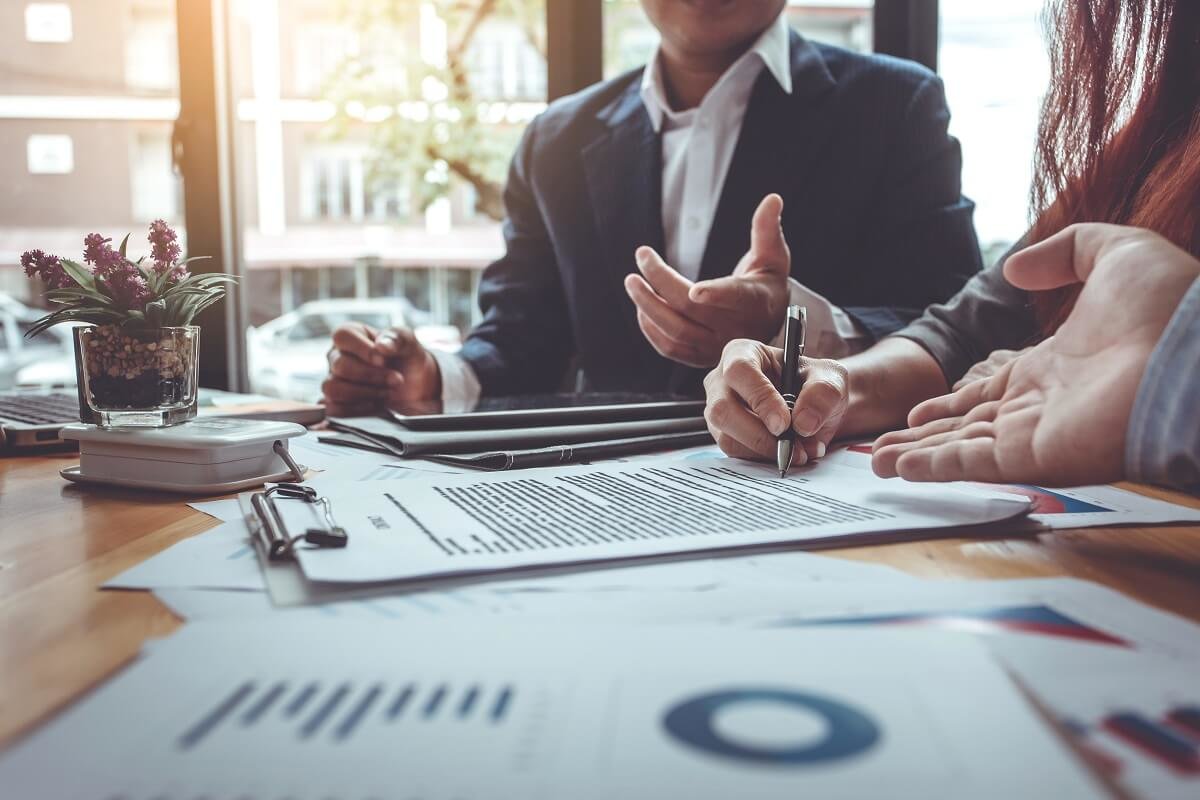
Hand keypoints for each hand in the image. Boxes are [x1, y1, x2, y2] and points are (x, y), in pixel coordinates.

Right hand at [322, 323, 442, 416]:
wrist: (416, 387)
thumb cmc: (407, 359)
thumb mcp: (409, 343)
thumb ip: (397, 338)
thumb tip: (381, 346)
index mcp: (352, 335)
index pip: (343, 336)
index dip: (362, 349)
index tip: (383, 360)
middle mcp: (337, 356)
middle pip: (340, 365)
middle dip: (371, 375)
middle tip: (396, 380)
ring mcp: (334, 380)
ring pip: (333, 388)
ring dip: (364, 393)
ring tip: (386, 393)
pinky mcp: (336, 403)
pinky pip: (334, 409)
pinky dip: (357, 409)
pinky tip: (376, 405)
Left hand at [624, 193, 789, 367]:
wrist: (766, 324)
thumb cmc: (767, 284)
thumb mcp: (773, 256)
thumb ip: (767, 229)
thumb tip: (772, 199)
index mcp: (754, 301)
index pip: (735, 297)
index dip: (716, 294)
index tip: (696, 290)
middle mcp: (735, 329)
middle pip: (691, 309)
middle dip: (661, 282)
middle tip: (642, 257)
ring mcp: (715, 346)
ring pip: (675, 331)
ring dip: (648, 306)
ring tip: (632, 282)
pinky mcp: (699, 357)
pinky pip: (669, 348)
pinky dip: (650, 328)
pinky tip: (641, 306)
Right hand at [703, 338, 848, 466]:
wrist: (814, 408)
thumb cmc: (815, 384)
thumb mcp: (831, 378)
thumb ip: (823, 393)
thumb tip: (803, 423)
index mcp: (743, 353)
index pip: (739, 371)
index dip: (760, 398)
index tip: (784, 423)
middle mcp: (722, 381)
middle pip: (722, 409)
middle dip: (758, 434)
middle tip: (790, 446)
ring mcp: (719, 410)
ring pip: (727, 437)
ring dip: (765, 450)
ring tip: (798, 451)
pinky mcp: (724, 435)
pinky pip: (736, 453)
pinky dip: (764, 458)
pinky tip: (787, 452)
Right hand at [872, 224, 1199, 485]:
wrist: (1195, 354)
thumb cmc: (1170, 307)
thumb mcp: (1117, 253)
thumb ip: (1064, 252)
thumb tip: (1015, 267)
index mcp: (1053, 367)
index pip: (989, 391)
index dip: (951, 402)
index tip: (919, 411)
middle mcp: (1040, 407)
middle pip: (966, 426)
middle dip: (923, 436)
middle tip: (881, 446)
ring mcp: (1036, 434)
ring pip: (961, 448)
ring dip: (917, 455)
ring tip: (875, 461)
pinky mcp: (1035, 457)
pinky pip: (973, 463)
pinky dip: (935, 467)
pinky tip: (900, 467)